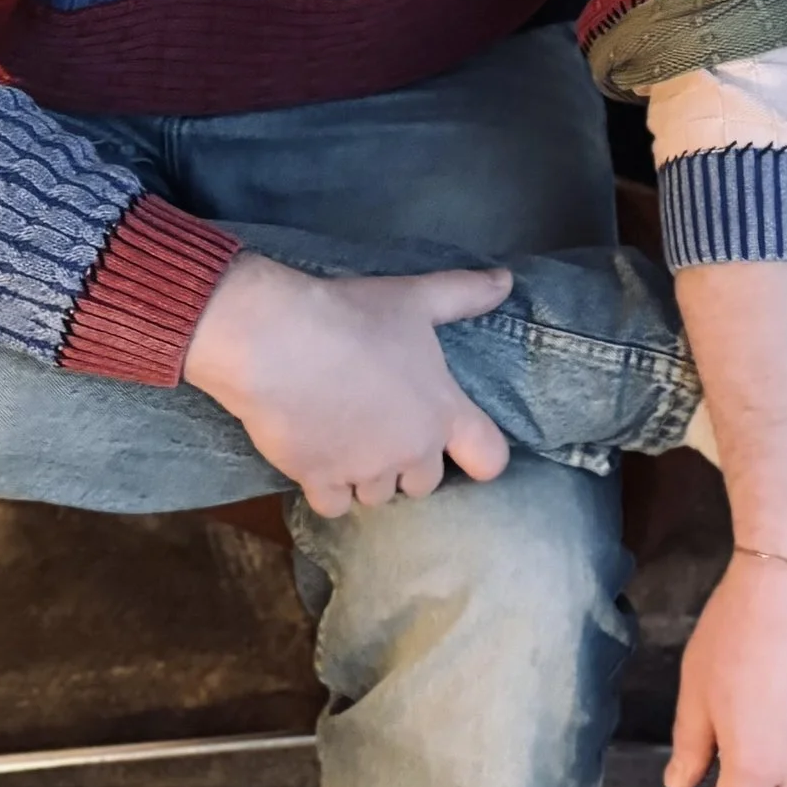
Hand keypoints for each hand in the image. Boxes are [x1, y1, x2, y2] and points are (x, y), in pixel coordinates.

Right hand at [182, 252, 513, 516]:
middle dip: (411, 460)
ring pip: (379, 495)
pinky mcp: (319, 483)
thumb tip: (507, 280)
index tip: (461, 440)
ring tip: (350, 435)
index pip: (490, 459)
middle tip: (387, 424)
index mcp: (442, 412)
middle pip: (426, 482)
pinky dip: (329, 488)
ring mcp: (365, 472)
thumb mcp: (417, 298)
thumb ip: (465, 293)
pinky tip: (320, 458)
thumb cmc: (355, 317)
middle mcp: (411, 452)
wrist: (280, 342)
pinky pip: (335, 506)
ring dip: (369, 474)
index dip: (480, 453)